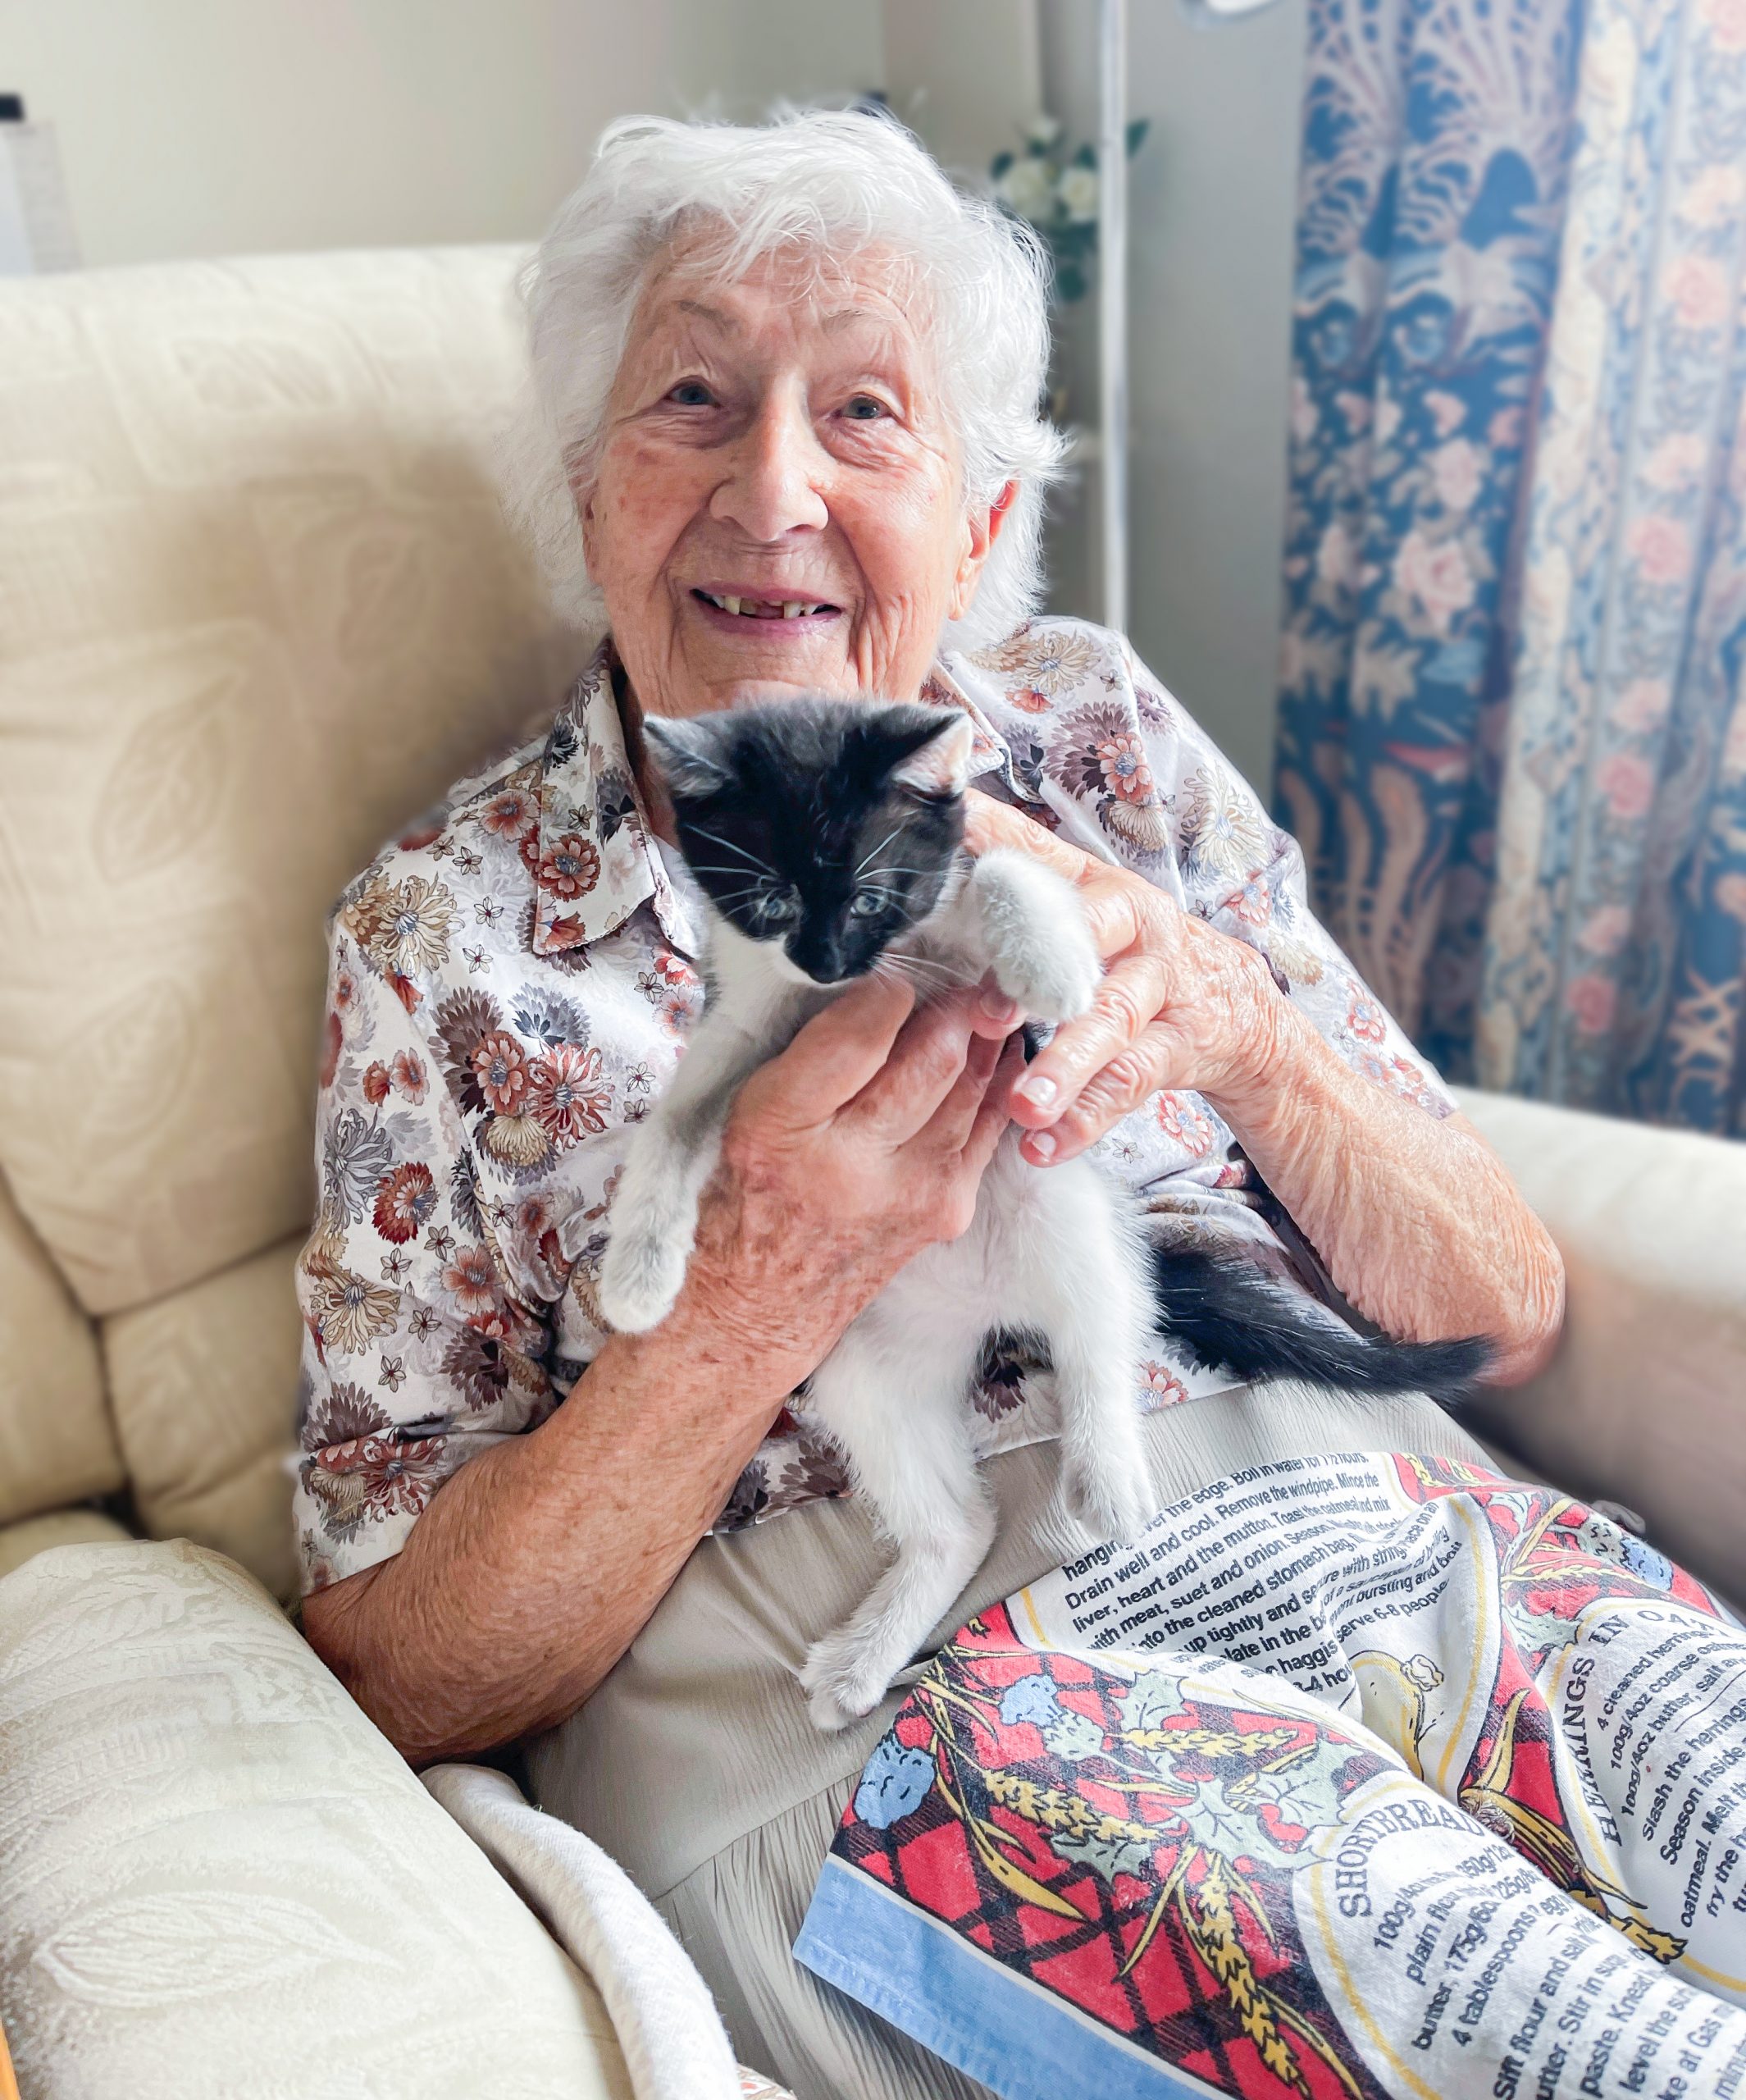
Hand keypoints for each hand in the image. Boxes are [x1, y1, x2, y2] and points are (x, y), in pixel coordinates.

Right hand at [673, 975, 1023, 1396]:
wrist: (755, 1308)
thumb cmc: (741, 1192)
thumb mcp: (740, 1108)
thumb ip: (801, 1047)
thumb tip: (872, 979)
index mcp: (780, 1125)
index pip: (860, 1031)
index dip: (886, 988)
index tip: (889, 971)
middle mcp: (850, 1163)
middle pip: (932, 1054)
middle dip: (952, 1002)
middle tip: (957, 971)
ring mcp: (910, 1192)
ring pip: (971, 1084)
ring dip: (982, 1034)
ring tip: (983, 999)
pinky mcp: (945, 1210)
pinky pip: (987, 1124)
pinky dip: (997, 1080)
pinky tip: (997, 1050)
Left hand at [965, 791, 1292, 1166]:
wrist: (1238, 1007)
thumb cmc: (1131, 953)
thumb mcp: (1086, 905)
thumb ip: (1020, 874)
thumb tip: (942, 829)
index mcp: (1096, 884)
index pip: (1041, 857)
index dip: (997, 851)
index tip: (951, 846)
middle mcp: (1135, 926)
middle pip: (1086, 942)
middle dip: (1036, 977)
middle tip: (988, 1015)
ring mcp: (1163, 987)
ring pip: (1110, 1025)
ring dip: (1064, 1068)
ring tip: (1023, 1106)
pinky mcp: (1180, 1046)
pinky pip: (1128, 1087)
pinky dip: (1084, 1121)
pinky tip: (1043, 1147)